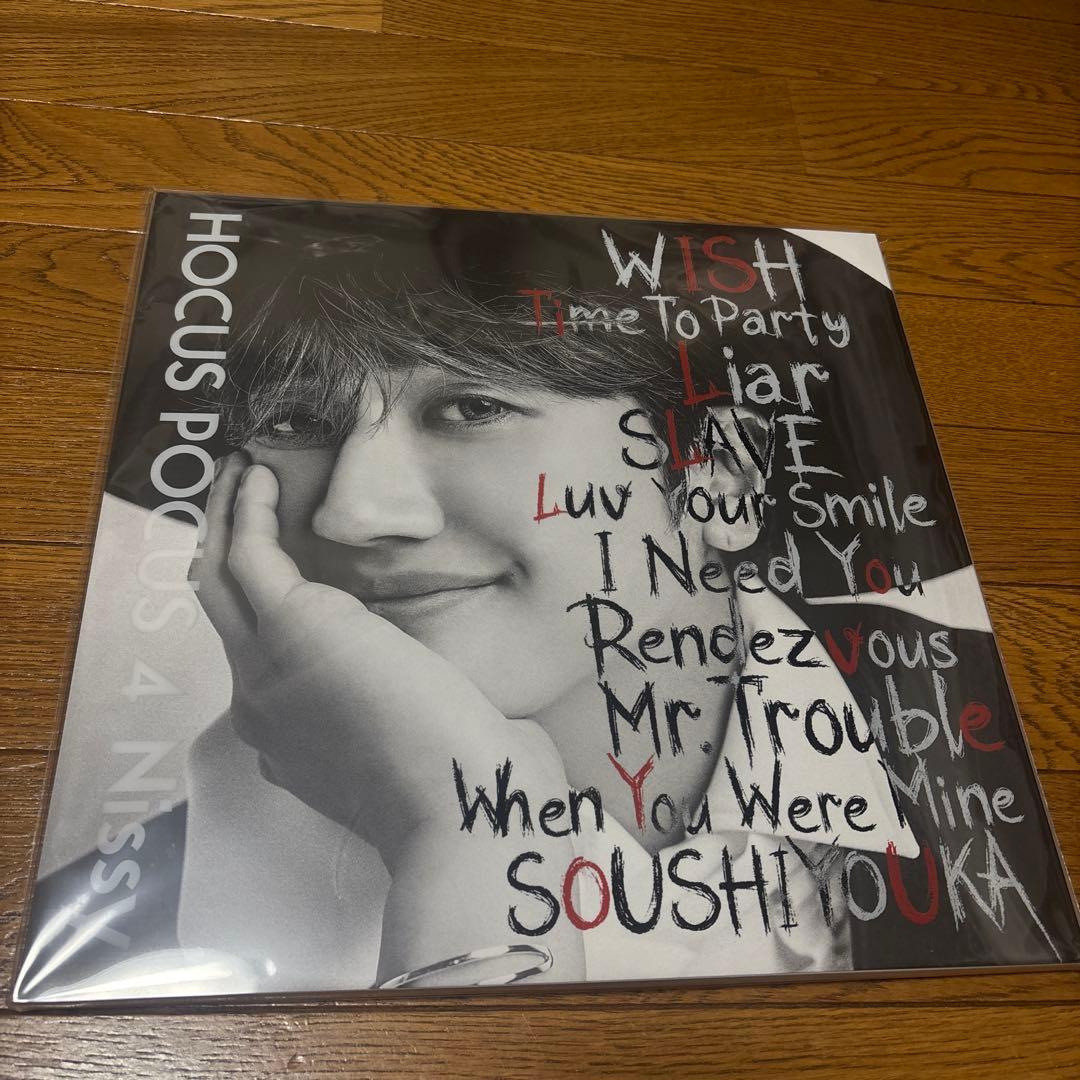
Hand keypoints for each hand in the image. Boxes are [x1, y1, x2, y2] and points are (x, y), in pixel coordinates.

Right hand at [191, 453, 567, 862]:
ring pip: (218, 580)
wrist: (462, 800)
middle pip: (221, 615)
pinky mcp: (290, 627)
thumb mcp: (410, 743)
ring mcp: (265, 670)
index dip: (261, 612)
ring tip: (243, 474)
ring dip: (226, 520)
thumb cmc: (463, 780)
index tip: (281, 571)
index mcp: (290, 741)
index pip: (258, 664)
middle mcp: (262, 708)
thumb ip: (394, 710)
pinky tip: (265, 478)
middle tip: (239, 501)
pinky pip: (246, 554)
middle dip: (224, 553)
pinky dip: (249, 512)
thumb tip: (409, 672)